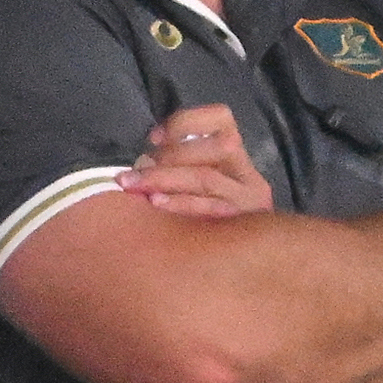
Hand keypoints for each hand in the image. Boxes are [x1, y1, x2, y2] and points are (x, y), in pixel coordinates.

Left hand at [116, 103, 271, 217]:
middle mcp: (247, 174)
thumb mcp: (194, 184)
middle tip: (134, 172)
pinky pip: (209, 208)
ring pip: (207, 178)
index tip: (153, 138)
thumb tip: (141, 162)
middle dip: (170, 156)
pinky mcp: (242, 224)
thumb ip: (176, 166)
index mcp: (235, 154)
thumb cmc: (203, 218)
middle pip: (217, 146)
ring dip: (165, 178)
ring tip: (133, 184)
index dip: (186, 122)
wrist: (245, 265)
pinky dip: (180, 203)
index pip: (221, 117)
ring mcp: (248, 200)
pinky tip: (155, 203)